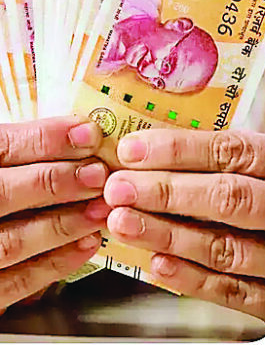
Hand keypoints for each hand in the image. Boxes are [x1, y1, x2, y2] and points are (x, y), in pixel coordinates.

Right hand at [0, 116, 109, 310]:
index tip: (88, 134)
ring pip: (13, 242)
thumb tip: (76, 135)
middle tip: (99, 174)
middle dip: (57, 182)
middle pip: (3, 194)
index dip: (45, 140)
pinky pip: (15, 283)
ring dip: (64, 224)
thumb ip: (20, 152)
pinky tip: (88, 243)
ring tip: (102, 208)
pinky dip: (54, 263)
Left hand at [104, 129, 264, 325]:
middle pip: (229, 197)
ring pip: (226, 246)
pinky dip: (192, 278)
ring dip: (169, 235)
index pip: (235, 152)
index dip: (180, 150)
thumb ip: (230, 154)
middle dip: (167, 192)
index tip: (134, 150)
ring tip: (125, 223)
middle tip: (120, 188)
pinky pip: (234, 290)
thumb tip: (158, 145)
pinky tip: (158, 263)